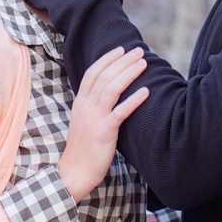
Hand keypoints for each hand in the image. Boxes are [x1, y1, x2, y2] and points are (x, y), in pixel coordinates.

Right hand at [58, 46, 148, 202]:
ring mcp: (94, 118)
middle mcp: (85, 106)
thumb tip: (109, 92)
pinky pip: (120, 112)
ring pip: (112, 88)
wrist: (75, 171)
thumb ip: (93, 105)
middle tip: (139, 51)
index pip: (92, 72)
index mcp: (80, 102)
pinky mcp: (104, 132)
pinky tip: (146, 91)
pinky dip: (134, 100)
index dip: (107, 59)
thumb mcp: (83, 120)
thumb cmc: (83, 147)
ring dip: (129, 73)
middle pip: (105, 76)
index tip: (121, 49)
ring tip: (143, 63)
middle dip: (123, 61)